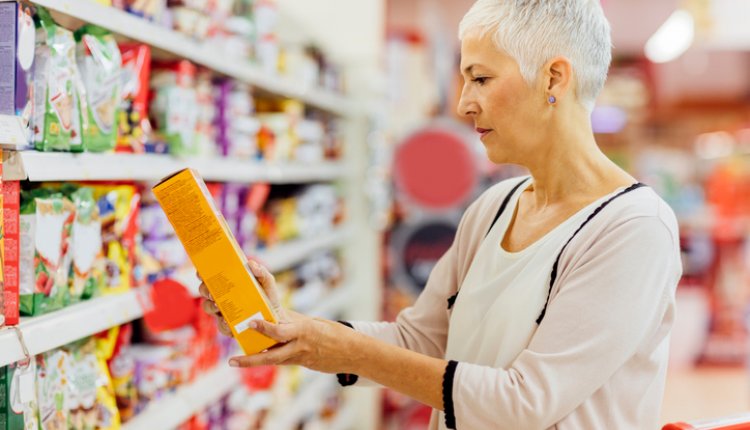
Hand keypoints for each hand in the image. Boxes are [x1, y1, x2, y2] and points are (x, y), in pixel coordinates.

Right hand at [198, 260, 289, 336]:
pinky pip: (221, 326)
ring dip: (210, 306)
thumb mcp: (267, 283)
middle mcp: (222, 297)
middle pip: (205, 291)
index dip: (203, 274)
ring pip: (208, 308)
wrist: (275, 319)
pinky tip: (227, 322)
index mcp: (229, 284)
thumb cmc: (268, 298)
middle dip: (205, 290)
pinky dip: (223, 324)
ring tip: (217, 306)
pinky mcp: (228, 326)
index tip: (201, 273)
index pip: (211, 276)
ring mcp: (223, 312)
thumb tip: (251, 264)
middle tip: (211, 292)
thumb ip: (261, 272)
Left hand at [227, 317, 361, 374]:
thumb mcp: (314, 322)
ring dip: (252, 362)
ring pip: (272, 361)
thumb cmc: (334, 333)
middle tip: (233, 360)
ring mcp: (299, 357)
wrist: (353, 353)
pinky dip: (267, 357)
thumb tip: (274, 316)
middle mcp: (299, 346)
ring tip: (235, 362)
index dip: (265, 328)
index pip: (280, 331)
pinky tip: (253, 357)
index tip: (251, 322)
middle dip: (251, 359)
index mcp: (303, 331)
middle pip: (271, 355)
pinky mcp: (301, 363)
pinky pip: (281, 360)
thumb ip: (294, 321)